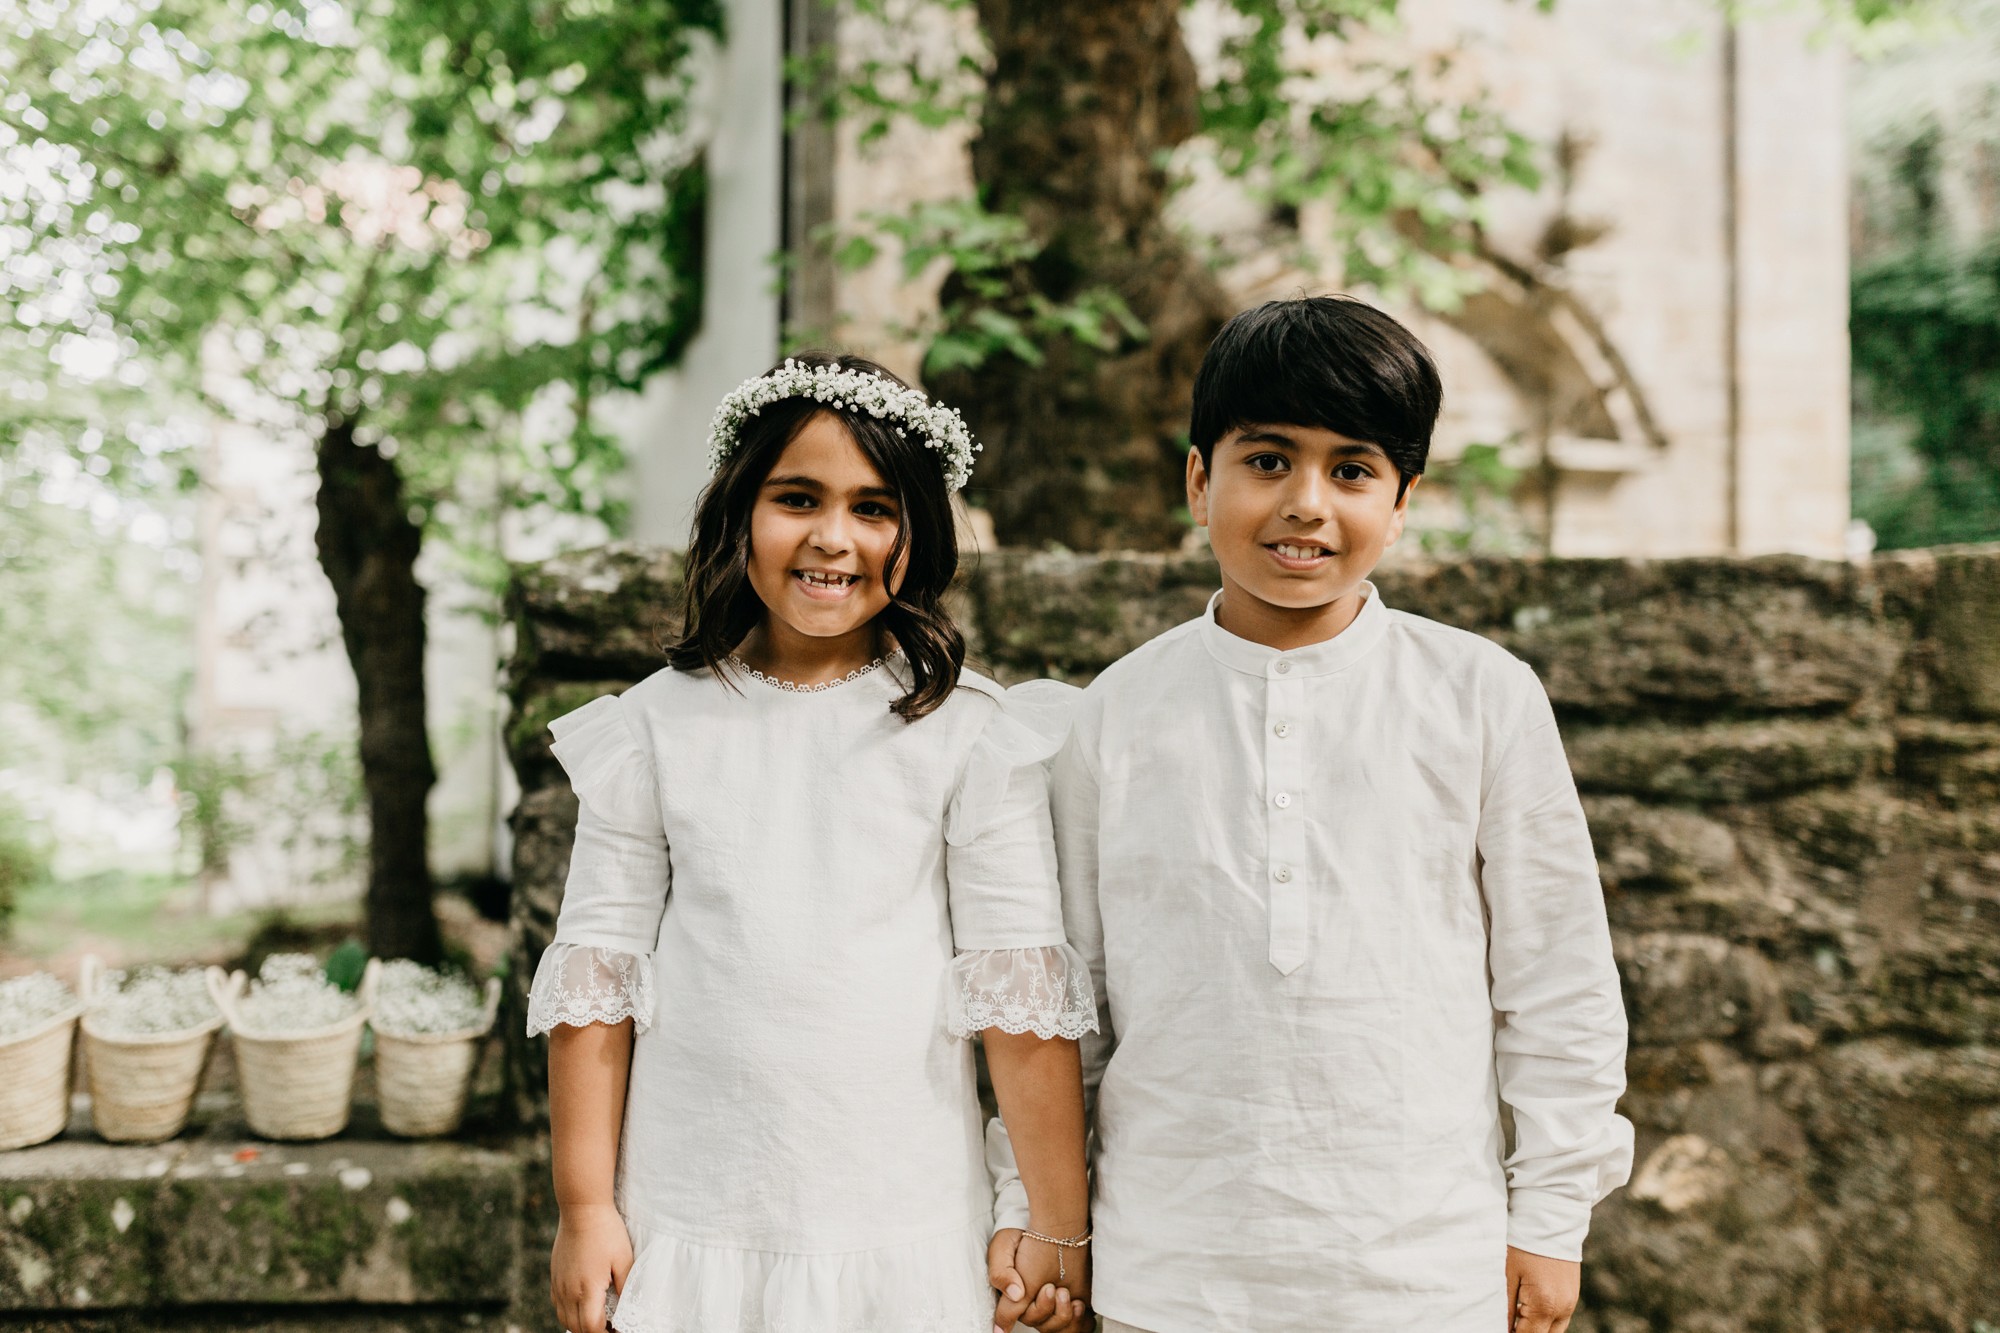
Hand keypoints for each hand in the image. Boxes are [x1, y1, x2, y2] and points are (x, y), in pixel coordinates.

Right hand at [552, 1203, 634, 1332]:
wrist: (582, 1208)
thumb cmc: (606, 1232)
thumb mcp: (624, 1259)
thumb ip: (626, 1287)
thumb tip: (628, 1309)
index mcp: (587, 1289)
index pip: (592, 1328)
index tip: (618, 1330)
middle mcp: (569, 1291)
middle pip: (576, 1328)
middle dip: (593, 1332)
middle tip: (611, 1327)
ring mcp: (559, 1284)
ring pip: (564, 1318)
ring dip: (579, 1325)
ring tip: (598, 1320)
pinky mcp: (555, 1276)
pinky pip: (558, 1304)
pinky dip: (569, 1312)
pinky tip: (583, 1305)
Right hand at [988, 1227, 1091, 1332]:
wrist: (1052, 1223)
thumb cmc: (1018, 1236)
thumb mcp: (1001, 1249)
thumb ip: (1000, 1276)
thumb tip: (1011, 1304)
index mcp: (1017, 1299)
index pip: (1027, 1319)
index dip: (1037, 1311)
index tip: (1045, 1289)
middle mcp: (1036, 1305)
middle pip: (1045, 1327)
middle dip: (1052, 1311)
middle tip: (1057, 1288)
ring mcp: (1055, 1305)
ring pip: (1062, 1329)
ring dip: (1066, 1317)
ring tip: (1071, 1297)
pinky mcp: (1073, 1302)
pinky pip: (1079, 1326)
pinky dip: (1081, 1321)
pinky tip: (1080, 1305)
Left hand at [1507, 1246, 1579, 1332]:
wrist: (1551, 1221)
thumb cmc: (1524, 1246)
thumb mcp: (1509, 1276)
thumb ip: (1507, 1308)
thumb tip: (1504, 1328)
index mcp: (1544, 1305)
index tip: (1501, 1328)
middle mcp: (1562, 1309)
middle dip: (1526, 1332)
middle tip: (1510, 1323)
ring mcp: (1571, 1303)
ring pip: (1554, 1331)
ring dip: (1537, 1328)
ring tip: (1518, 1314)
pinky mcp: (1573, 1296)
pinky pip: (1560, 1318)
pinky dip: (1546, 1319)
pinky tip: (1529, 1307)